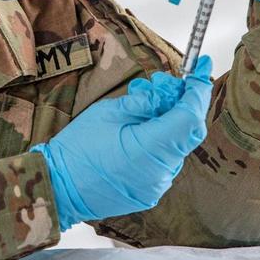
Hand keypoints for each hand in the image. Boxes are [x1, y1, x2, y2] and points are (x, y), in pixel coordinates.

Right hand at [31, 58, 212, 230]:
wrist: (58, 189)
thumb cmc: (77, 150)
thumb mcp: (109, 113)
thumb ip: (144, 102)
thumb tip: (166, 94)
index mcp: (151, 148)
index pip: (190, 115)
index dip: (198, 89)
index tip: (202, 68)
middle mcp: (161, 171)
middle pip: (187, 130)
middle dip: (180, 101)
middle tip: (161, 83)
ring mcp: (157, 185)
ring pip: (176, 144)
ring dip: (166, 120)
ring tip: (141, 102)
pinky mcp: (150, 191)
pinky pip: (163, 160)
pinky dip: (158, 139)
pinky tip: (138, 127)